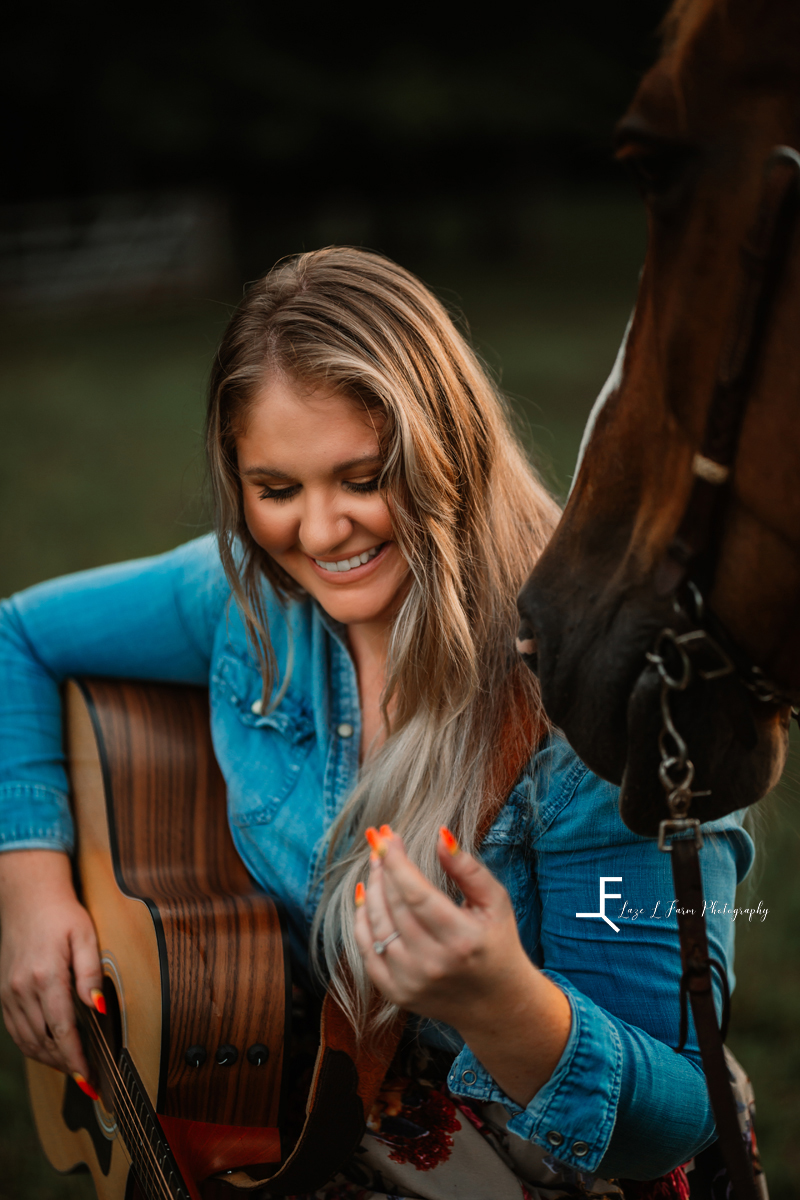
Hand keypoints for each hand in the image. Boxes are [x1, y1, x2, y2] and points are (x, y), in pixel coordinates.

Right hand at [0, 850, 102, 1082]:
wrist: (28, 896)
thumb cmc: (62, 913)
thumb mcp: (85, 935)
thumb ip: (90, 973)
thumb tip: (98, 1008)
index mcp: (45, 976)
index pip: (62, 1031)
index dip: (76, 1059)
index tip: (90, 1078)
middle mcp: (22, 989)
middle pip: (44, 1042)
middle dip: (66, 1064)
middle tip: (88, 1079)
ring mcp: (8, 992)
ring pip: (28, 1041)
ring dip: (50, 1059)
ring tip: (73, 1068)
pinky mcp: (3, 992)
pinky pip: (16, 1030)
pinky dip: (33, 1046)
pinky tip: (50, 1049)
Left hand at [354, 825, 570, 1106]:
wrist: (497, 1004)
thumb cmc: (498, 944)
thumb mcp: (495, 902)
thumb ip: (468, 869)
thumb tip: (440, 836)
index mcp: (461, 939)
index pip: (416, 893)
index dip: (396, 861)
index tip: (386, 836)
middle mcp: (433, 963)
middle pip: (394, 906)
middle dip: (383, 868)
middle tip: (379, 843)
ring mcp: (411, 982)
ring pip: (377, 926)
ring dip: (371, 890)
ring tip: (375, 865)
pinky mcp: (396, 993)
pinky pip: (366, 951)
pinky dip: (362, 922)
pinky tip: (365, 898)